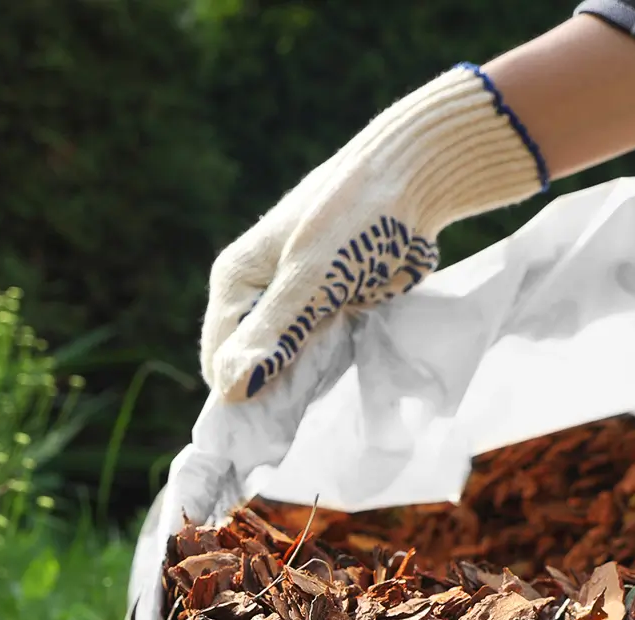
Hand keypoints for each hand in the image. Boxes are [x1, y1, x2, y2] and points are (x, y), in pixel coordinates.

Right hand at [199, 63, 545, 400]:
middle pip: (250, 363)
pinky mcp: (330, 308)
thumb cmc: (356, 219)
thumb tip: (231, 390)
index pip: (218, 358)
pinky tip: (345, 376)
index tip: (272, 425)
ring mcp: (296, 303)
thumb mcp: (311, 277)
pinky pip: (320, 354)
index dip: (239, 392)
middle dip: (271, 390)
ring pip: (286, 363)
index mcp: (236, 280)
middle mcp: (257, 294)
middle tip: (305, 409)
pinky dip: (330, 368)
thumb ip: (274, 332)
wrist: (415, 181)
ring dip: (303, 381)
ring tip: (327, 392)